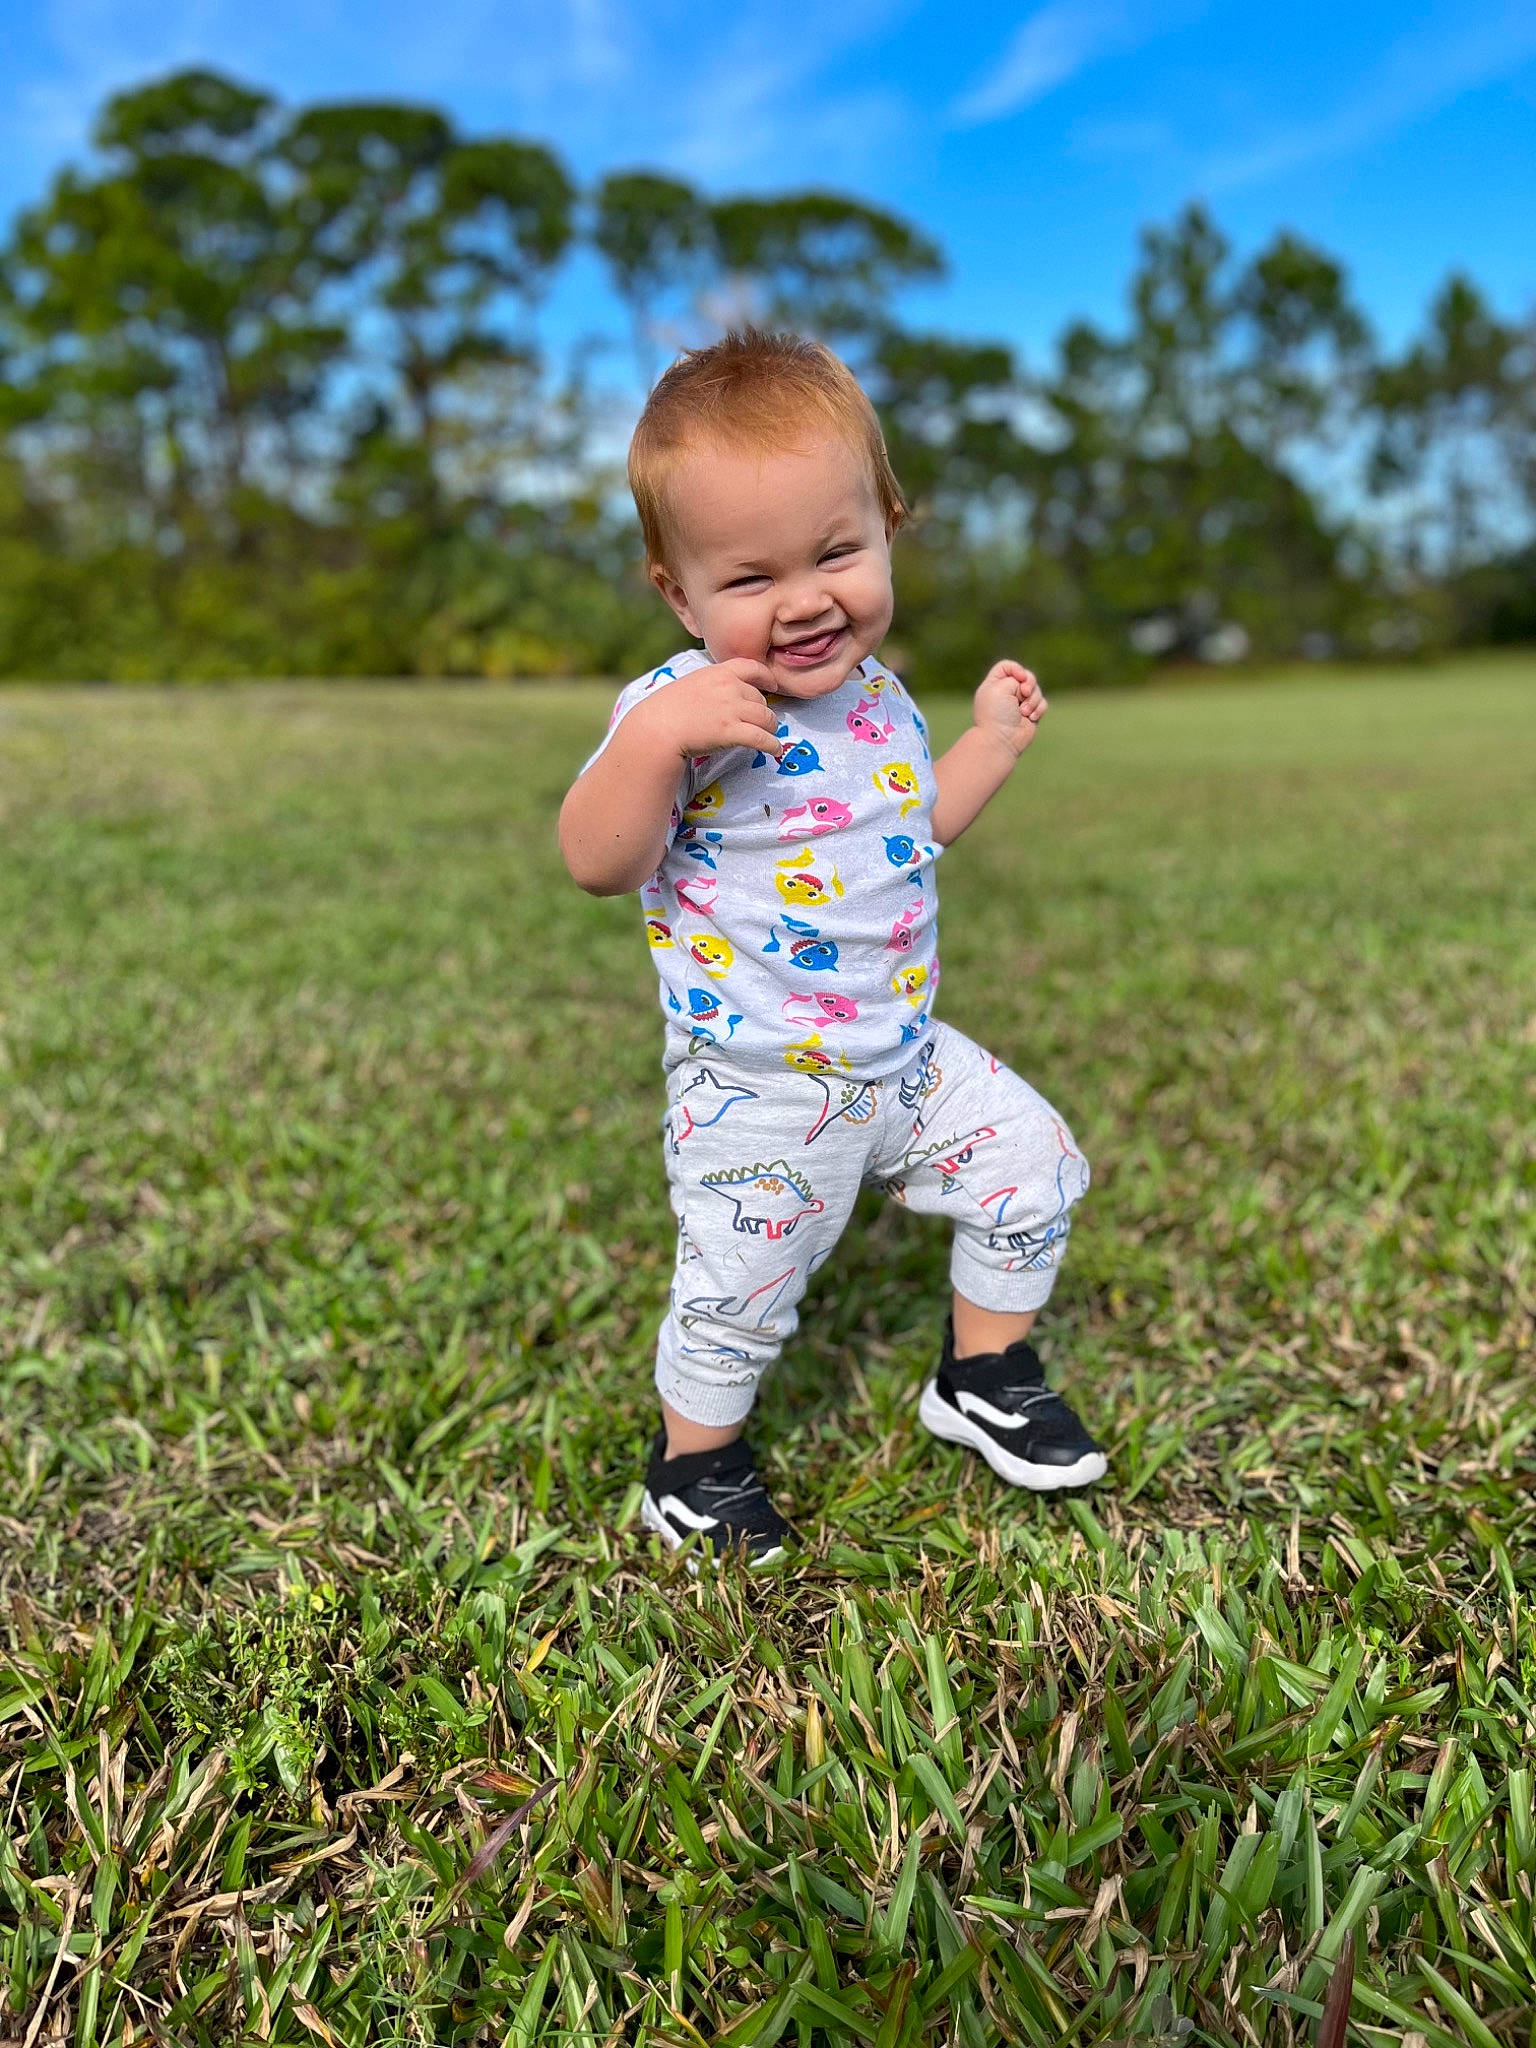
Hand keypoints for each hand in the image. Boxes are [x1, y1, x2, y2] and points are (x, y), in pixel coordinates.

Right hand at [630, 658, 782, 760]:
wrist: (658, 727)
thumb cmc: (667, 709)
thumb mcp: (691, 683)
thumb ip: (711, 684)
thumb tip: (724, 693)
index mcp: (718, 673)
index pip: (752, 667)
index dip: (767, 677)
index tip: (772, 685)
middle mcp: (729, 687)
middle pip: (760, 698)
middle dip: (762, 711)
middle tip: (760, 722)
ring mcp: (732, 709)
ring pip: (766, 718)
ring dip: (770, 728)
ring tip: (770, 736)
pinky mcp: (732, 732)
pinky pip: (762, 738)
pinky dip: (772, 745)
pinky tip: (775, 750)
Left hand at [973, 659, 1046, 758]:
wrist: (1002, 739)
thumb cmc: (997, 714)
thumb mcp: (1000, 687)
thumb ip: (1015, 678)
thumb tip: (1027, 688)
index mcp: (994, 685)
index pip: (1007, 666)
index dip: (1016, 668)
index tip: (1019, 678)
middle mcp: (1006, 693)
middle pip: (1026, 676)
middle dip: (1029, 683)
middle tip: (1024, 693)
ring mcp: (1019, 704)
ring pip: (1036, 690)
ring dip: (1032, 700)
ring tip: (1024, 712)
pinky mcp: (1031, 713)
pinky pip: (1042, 703)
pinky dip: (1038, 709)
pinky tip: (1030, 718)